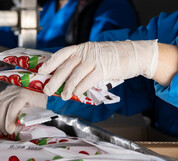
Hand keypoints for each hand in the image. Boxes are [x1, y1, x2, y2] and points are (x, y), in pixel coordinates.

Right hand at [0, 86, 47, 134]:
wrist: (37, 87)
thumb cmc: (39, 100)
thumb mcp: (38, 109)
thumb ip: (29, 119)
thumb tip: (18, 131)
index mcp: (24, 95)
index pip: (13, 107)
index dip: (9, 120)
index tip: (10, 131)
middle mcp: (13, 92)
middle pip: (1, 107)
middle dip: (1, 123)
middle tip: (5, 133)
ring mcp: (5, 92)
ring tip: (0, 131)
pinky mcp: (1, 94)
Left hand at [38, 40, 158, 99]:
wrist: (135, 55)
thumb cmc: (114, 57)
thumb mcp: (95, 55)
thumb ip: (82, 63)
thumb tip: (67, 76)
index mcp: (83, 48)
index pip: (62, 54)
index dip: (51, 62)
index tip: (42, 71)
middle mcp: (87, 52)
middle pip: (66, 66)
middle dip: (54, 79)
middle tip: (47, 90)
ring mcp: (95, 60)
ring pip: (75, 75)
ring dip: (67, 87)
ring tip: (63, 96)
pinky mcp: (104, 69)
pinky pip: (88, 80)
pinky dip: (80, 88)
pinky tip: (75, 94)